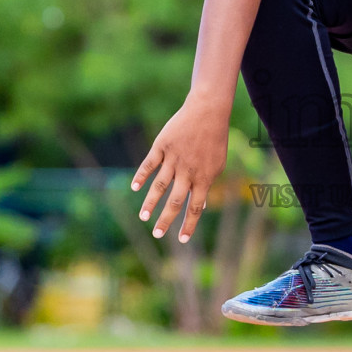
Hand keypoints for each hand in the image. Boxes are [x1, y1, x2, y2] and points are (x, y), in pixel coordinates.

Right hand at [130, 94, 230, 242]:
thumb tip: (200, 206)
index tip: (182, 240)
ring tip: (143, 217)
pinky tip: (134, 188)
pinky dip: (141, 176)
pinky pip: (149, 164)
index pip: (195, 207)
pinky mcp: (162, 146)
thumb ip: (206, 185)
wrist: (207, 111)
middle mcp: (188, 171)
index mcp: (204, 177)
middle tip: (157, 234)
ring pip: (159, 185)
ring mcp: (174, 158)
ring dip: (150, 203)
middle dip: (166, 220)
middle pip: (175, 200)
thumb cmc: (214, 140)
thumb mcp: (217, 164)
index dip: (189, 224)